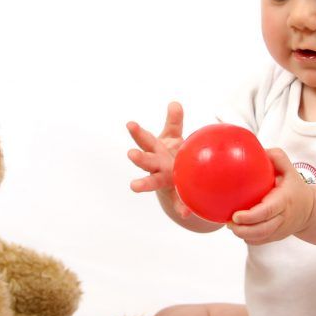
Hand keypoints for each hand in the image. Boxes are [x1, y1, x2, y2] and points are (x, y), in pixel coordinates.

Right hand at [127, 102, 190, 216]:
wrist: (176, 180)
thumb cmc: (172, 154)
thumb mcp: (173, 137)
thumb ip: (174, 121)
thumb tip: (174, 103)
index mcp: (156, 150)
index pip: (145, 139)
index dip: (137, 132)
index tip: (130, 124)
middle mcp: (156, 166)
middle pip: (146, 161)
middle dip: (139, 157)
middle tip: (130, 154)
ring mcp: (163, 180)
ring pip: (153, 181)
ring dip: (144, 184)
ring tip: (134, 186)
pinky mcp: (175, 194)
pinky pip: (178, 201)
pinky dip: (181, 207)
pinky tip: (185, 212)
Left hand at [227, 148, 314, 244]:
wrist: (310, 210)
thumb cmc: (295, 186)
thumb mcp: (290, 169)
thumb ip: (277, 157)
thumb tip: (259, 149)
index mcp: (284, 201)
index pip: (266, 212)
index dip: (250, 217)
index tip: (235, 215)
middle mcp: (282, 218)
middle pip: (261, 230)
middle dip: (242, 229)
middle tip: (228, 222)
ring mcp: (279, 230)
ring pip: (259, 238)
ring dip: (242, 234)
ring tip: (230, 225)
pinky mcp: (275, 237)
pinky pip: (259, 241)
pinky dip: (247, 237)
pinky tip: (239, 228)